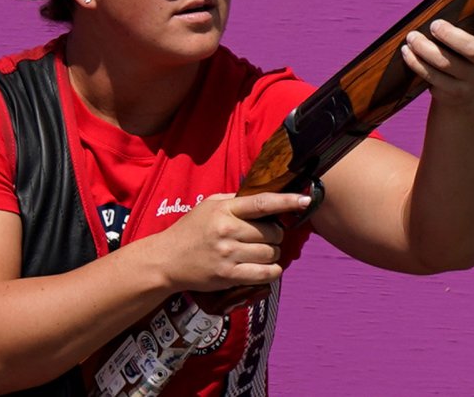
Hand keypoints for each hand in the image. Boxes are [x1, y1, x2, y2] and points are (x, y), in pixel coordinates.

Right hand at [148, 192, 310, 292]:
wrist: (167, 260)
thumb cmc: (190, 230)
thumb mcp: (208, 206)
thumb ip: (235, 201)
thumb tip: (265, 197)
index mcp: (224, 210)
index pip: (262, 203)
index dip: (287, 201)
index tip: (306, 199)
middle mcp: (227, 231)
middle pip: (272, 232)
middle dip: (275, 235)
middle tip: (266, 237)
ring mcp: (228, 254)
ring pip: (271, 253)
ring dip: (273, 253)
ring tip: (262, 252)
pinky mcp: (228, 275)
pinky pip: (264, 273)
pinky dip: (272, 271)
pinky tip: (267, 267)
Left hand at [399, 0, 473, 107]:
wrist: (459, 95)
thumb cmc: (461, 57)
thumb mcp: (471, 38)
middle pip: (473, 49)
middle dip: (450, 35)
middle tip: (432, 25)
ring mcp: (472, 80)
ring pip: (446, 63)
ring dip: (424, 50)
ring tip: (410, 38)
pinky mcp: (454, 93)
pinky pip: (432, 78)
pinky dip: (417, 64)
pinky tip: (408, 54)